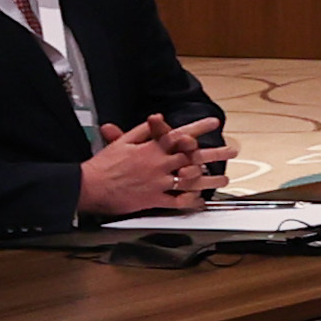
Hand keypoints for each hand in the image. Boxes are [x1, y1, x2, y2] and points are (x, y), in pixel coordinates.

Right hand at [77, 115, 214, 218]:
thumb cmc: (103, 165)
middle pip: (192, 156)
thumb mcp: (122, 142)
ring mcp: (158, 182)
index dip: (198, 128)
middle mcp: (158, 163)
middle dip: (214, 153)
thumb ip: (142, 131)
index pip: (179, 134)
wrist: (89, 187)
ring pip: (190, 180)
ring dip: (209, 180)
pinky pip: (177, 201)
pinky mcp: (153, 200)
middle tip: (231, 151)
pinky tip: (201, 200)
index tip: (214, 123)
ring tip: (223, 178)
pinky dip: (190, 202)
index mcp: (150, 148)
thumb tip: (157, 118)